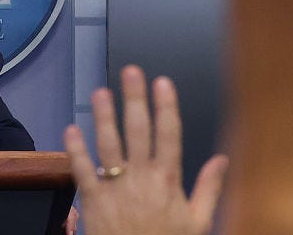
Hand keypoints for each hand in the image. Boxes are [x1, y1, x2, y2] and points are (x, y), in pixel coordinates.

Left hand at [64, 65, 226, 234]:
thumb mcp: (199, 222)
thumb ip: (210, 188)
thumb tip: (222, 160)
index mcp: (169, 181)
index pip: (169, 134)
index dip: (166, 106)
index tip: (162, 82)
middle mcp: (142, 179)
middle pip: (138, 130)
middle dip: (135, 99)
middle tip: (130, 72)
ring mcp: (117, 188)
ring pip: (109, 144)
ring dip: (104, 116)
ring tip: (101, 92)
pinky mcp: (95, 200)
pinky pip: (83, 171)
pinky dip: (75, 150)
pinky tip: (71, 129)